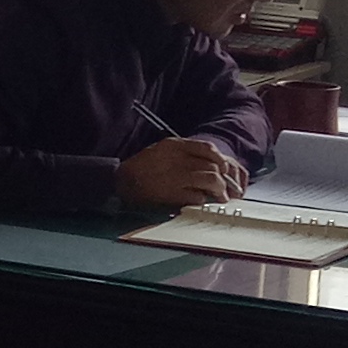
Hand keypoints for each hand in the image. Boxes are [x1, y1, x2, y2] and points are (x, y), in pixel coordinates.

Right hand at [116, 138, 246, 212]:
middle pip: (212, 167)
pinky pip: (197, 196)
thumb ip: (183, 154)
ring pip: (210, 180)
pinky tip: (201, 201)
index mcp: (175, 146)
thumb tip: (207, 164)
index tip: (224, 169)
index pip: (208, 149)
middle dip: (223, 180)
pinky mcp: (173, 193)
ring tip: (220, 198)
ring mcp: (176, 176)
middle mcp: (178, 159)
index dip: (220, 160)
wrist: (121, 180)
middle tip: (226, 189)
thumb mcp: (161, 150)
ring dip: (219, 190)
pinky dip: (202, 199)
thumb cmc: (142, 166)